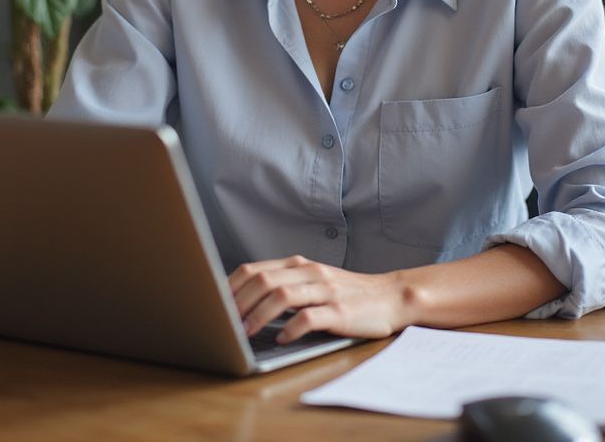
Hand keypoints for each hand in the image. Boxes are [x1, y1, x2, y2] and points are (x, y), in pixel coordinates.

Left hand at [228, 254, 407, 342]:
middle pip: (264, 280)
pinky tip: (281, 339)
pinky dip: (289, 329)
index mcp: (299, 265)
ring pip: (282, 295)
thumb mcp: (313, 282)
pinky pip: (309, 318)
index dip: (231, 287)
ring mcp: (325, 291)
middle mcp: (310, 272)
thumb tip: (243, 303)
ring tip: (245, 332)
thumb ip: (285, 286)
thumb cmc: (346, 294)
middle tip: (224, 323)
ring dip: (258, 315)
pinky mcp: (340, 312)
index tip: (214, 304)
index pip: (255, 269)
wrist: (390, 296)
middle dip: (238, 303)